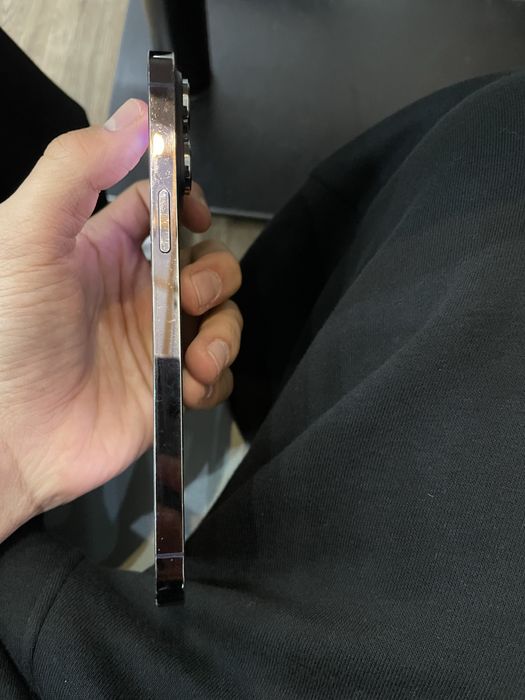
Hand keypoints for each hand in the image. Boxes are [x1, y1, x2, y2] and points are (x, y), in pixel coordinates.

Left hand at [0, 99, 241, 541]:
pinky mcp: (170, 387)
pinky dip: (215, 375)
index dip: (187, 202)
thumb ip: (75, 171)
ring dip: (225, 330)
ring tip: (198, 353)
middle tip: (194, 296)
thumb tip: (133, 115)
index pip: (162, 209)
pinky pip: (217, 373)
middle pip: (207, 263)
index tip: (195, 214)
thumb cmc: (8, 334)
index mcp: (104, 250)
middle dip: (217, 275)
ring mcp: (157, 342)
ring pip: (223, 317)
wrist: (9, 438)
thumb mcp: (26, 237)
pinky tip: (189, 382)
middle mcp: (137, 293)